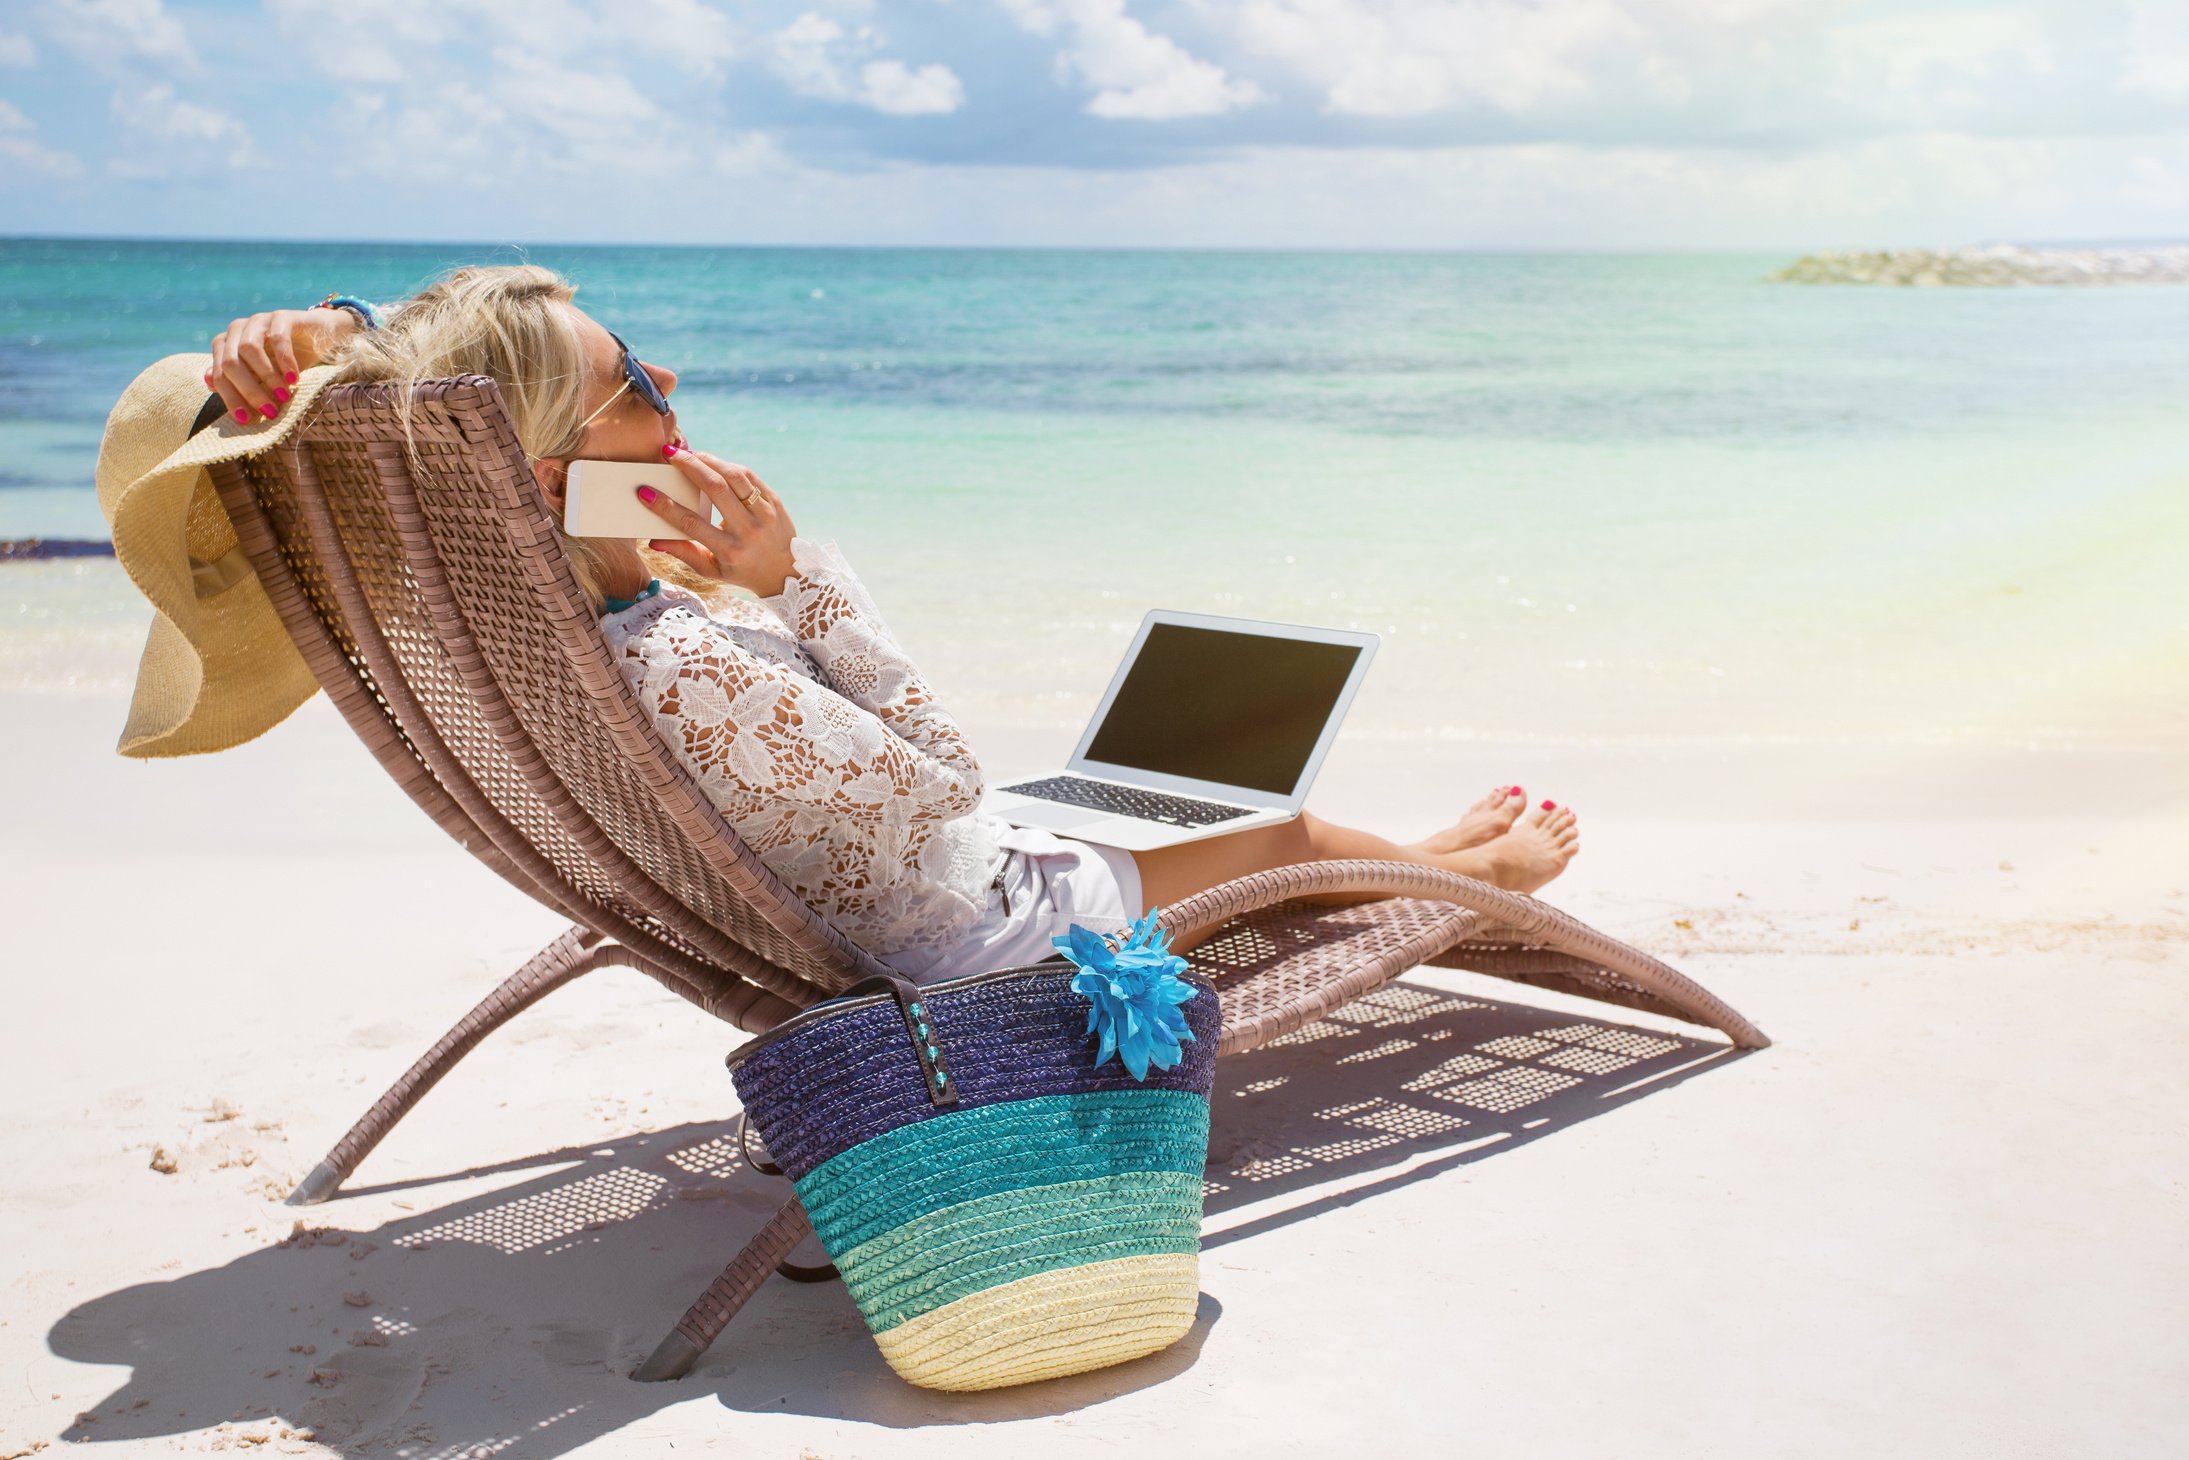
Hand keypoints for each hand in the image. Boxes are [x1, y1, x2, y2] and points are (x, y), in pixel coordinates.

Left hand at [205, 307, 359, 423]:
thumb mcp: (262, 375)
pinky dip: (284, 361)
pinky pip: (278, 338)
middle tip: (270, 411)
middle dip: (249, 391)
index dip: (230, 397)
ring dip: (266, 376)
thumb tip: (209, 383)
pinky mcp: (282, 316)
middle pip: (231, 362)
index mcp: (226, 344)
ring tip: (284, 396)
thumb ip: (238, 380)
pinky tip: (294, 378)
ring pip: (249, 348)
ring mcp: (259, 320)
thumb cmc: (288, 361)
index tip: (245, 420)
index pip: (219, 373)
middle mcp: (238, 329)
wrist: (320, 337)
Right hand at [636, 447, 798, 597]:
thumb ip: (684, 553)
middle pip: (716, 489)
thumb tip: (653, 541)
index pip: (691, 523)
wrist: (786, 573)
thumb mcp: (711, 570)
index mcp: (729, 551)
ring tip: (690, 453)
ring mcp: (765, 514)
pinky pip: (749, 476)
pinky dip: (728, 466)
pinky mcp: (775, 501)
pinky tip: (713, 462)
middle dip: (689, 467)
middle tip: (669, 454)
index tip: (645, 492)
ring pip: (735, 476)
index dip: (665, 507)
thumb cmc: (742, 571)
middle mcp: (749, 530)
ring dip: (709, 460)